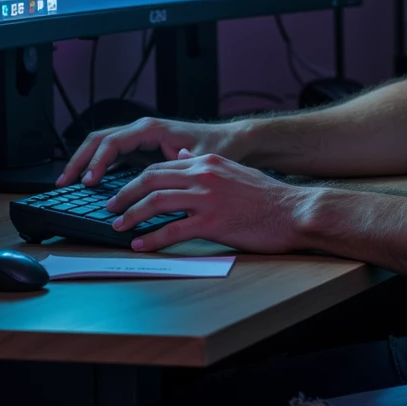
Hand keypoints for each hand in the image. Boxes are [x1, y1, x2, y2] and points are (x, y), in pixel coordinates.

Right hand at [57, 116, 222, 187]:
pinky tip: (88, 182)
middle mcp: (142, 130)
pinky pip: (112, 154)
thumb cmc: (218, 147)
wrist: (231, 140)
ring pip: (102, 145)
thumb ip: (175, 167)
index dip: (97, 162)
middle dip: (79, 160)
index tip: (88, 181)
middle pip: (99, 140)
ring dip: (83, 162)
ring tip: (67, 182)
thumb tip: (152, 185)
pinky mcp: (142, 148)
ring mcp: (140, 138)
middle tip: (64, 181)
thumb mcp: (197, 160)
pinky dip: (97, 165)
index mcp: (151, 129)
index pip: (113, 142)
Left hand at [106, 149, 305, 252]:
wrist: (295, 211)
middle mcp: (204, 175)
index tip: (124, 192)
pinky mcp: (213, 222)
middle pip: (151, 180)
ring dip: (132, 216)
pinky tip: (141, 245)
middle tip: (111, 208)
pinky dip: (152, 239)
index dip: (138, 180)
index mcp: (208, 162)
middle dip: (125, 194)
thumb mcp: (236, 172)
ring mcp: (208, 198)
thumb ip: (206, 167)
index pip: (162, 166)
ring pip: (156, 202)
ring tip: (119, 227)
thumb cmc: (269, 197)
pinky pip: (173, 230)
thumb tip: (179, 160)